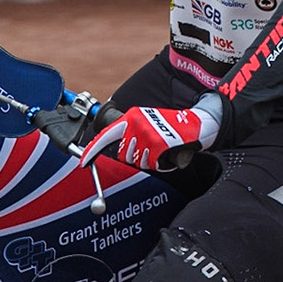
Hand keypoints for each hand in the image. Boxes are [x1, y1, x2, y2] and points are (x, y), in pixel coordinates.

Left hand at [78, 100, 220, 172]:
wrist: (199, 122)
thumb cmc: (173, 124)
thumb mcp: (148, 121)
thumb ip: (131, 133)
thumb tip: (117, 152)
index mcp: (131, 116)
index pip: (106, 135)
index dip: (93, 150)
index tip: (83, 161)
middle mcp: (136, 124)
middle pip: (124, 155)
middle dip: (135, 158)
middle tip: (151, 150)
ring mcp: (147, 135)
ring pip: (138, 161)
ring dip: (150, 161)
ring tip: (162, 149)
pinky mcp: (159, 145)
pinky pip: (153, 165)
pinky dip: (161, 164)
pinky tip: (169, 154)